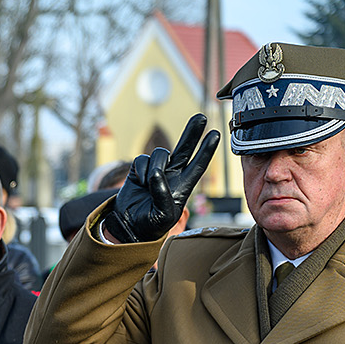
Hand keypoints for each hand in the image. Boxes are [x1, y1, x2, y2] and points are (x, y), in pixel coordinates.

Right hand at [104, 113, 220, 243]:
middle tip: (201, 117)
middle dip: (192, 132)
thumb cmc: (151, 224)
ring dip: (154, 166)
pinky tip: (138, 182)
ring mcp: (155, 170)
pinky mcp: (139, 169)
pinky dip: (139, 170)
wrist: (128, 226)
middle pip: (184, 149)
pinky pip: (142, 159)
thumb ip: (163, 196)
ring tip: (147, 183)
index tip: (216, 134)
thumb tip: (156, 174)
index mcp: (183, 186)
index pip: (198, 165)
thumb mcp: (163, 216)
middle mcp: (172, 175)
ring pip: (160, 154)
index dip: (207, 150)